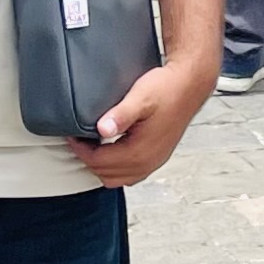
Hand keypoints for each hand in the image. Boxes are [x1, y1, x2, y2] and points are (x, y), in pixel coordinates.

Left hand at [73, 57, 216, 188]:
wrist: (190, 85)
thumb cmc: (167, 88)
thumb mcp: (140, 96)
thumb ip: (120, 114)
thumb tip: (102, 129)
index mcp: (141, 152)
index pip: (100, 163)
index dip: (81, 150)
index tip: (73, 136)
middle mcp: (148, 162)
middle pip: (107, 175)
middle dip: (90, 160)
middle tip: (80, 141)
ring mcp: (154, 161)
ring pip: (119, 178)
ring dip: (103, 166)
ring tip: (93, 145)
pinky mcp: (158, 156)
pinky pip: (132, 173)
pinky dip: (117, 166)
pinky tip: (112, 149)